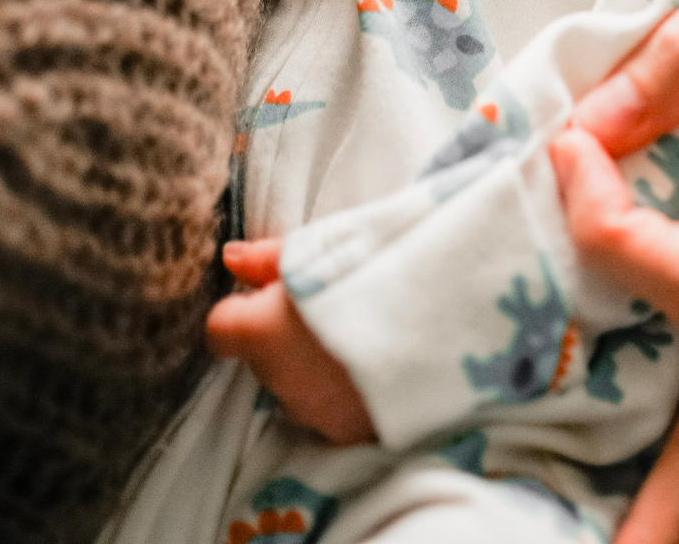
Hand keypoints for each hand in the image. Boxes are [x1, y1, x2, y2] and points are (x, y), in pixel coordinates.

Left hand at [205, 238, 377, 444]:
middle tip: (334, 305)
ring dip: (316, 365)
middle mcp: (279, 380)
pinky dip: (347, 390)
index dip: (247, 310)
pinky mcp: (350, 432)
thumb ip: (272, 258)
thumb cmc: (386, 268)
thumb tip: (230, 258)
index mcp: (263, 331)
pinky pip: (332, 408)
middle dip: (286, 335)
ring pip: (297, 386)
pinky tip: (379, 364)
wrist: (455, 317)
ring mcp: (314, 413)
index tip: (280, 295)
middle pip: (263, 357)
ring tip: (365, 332)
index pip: (222, 328)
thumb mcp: (330, 245)